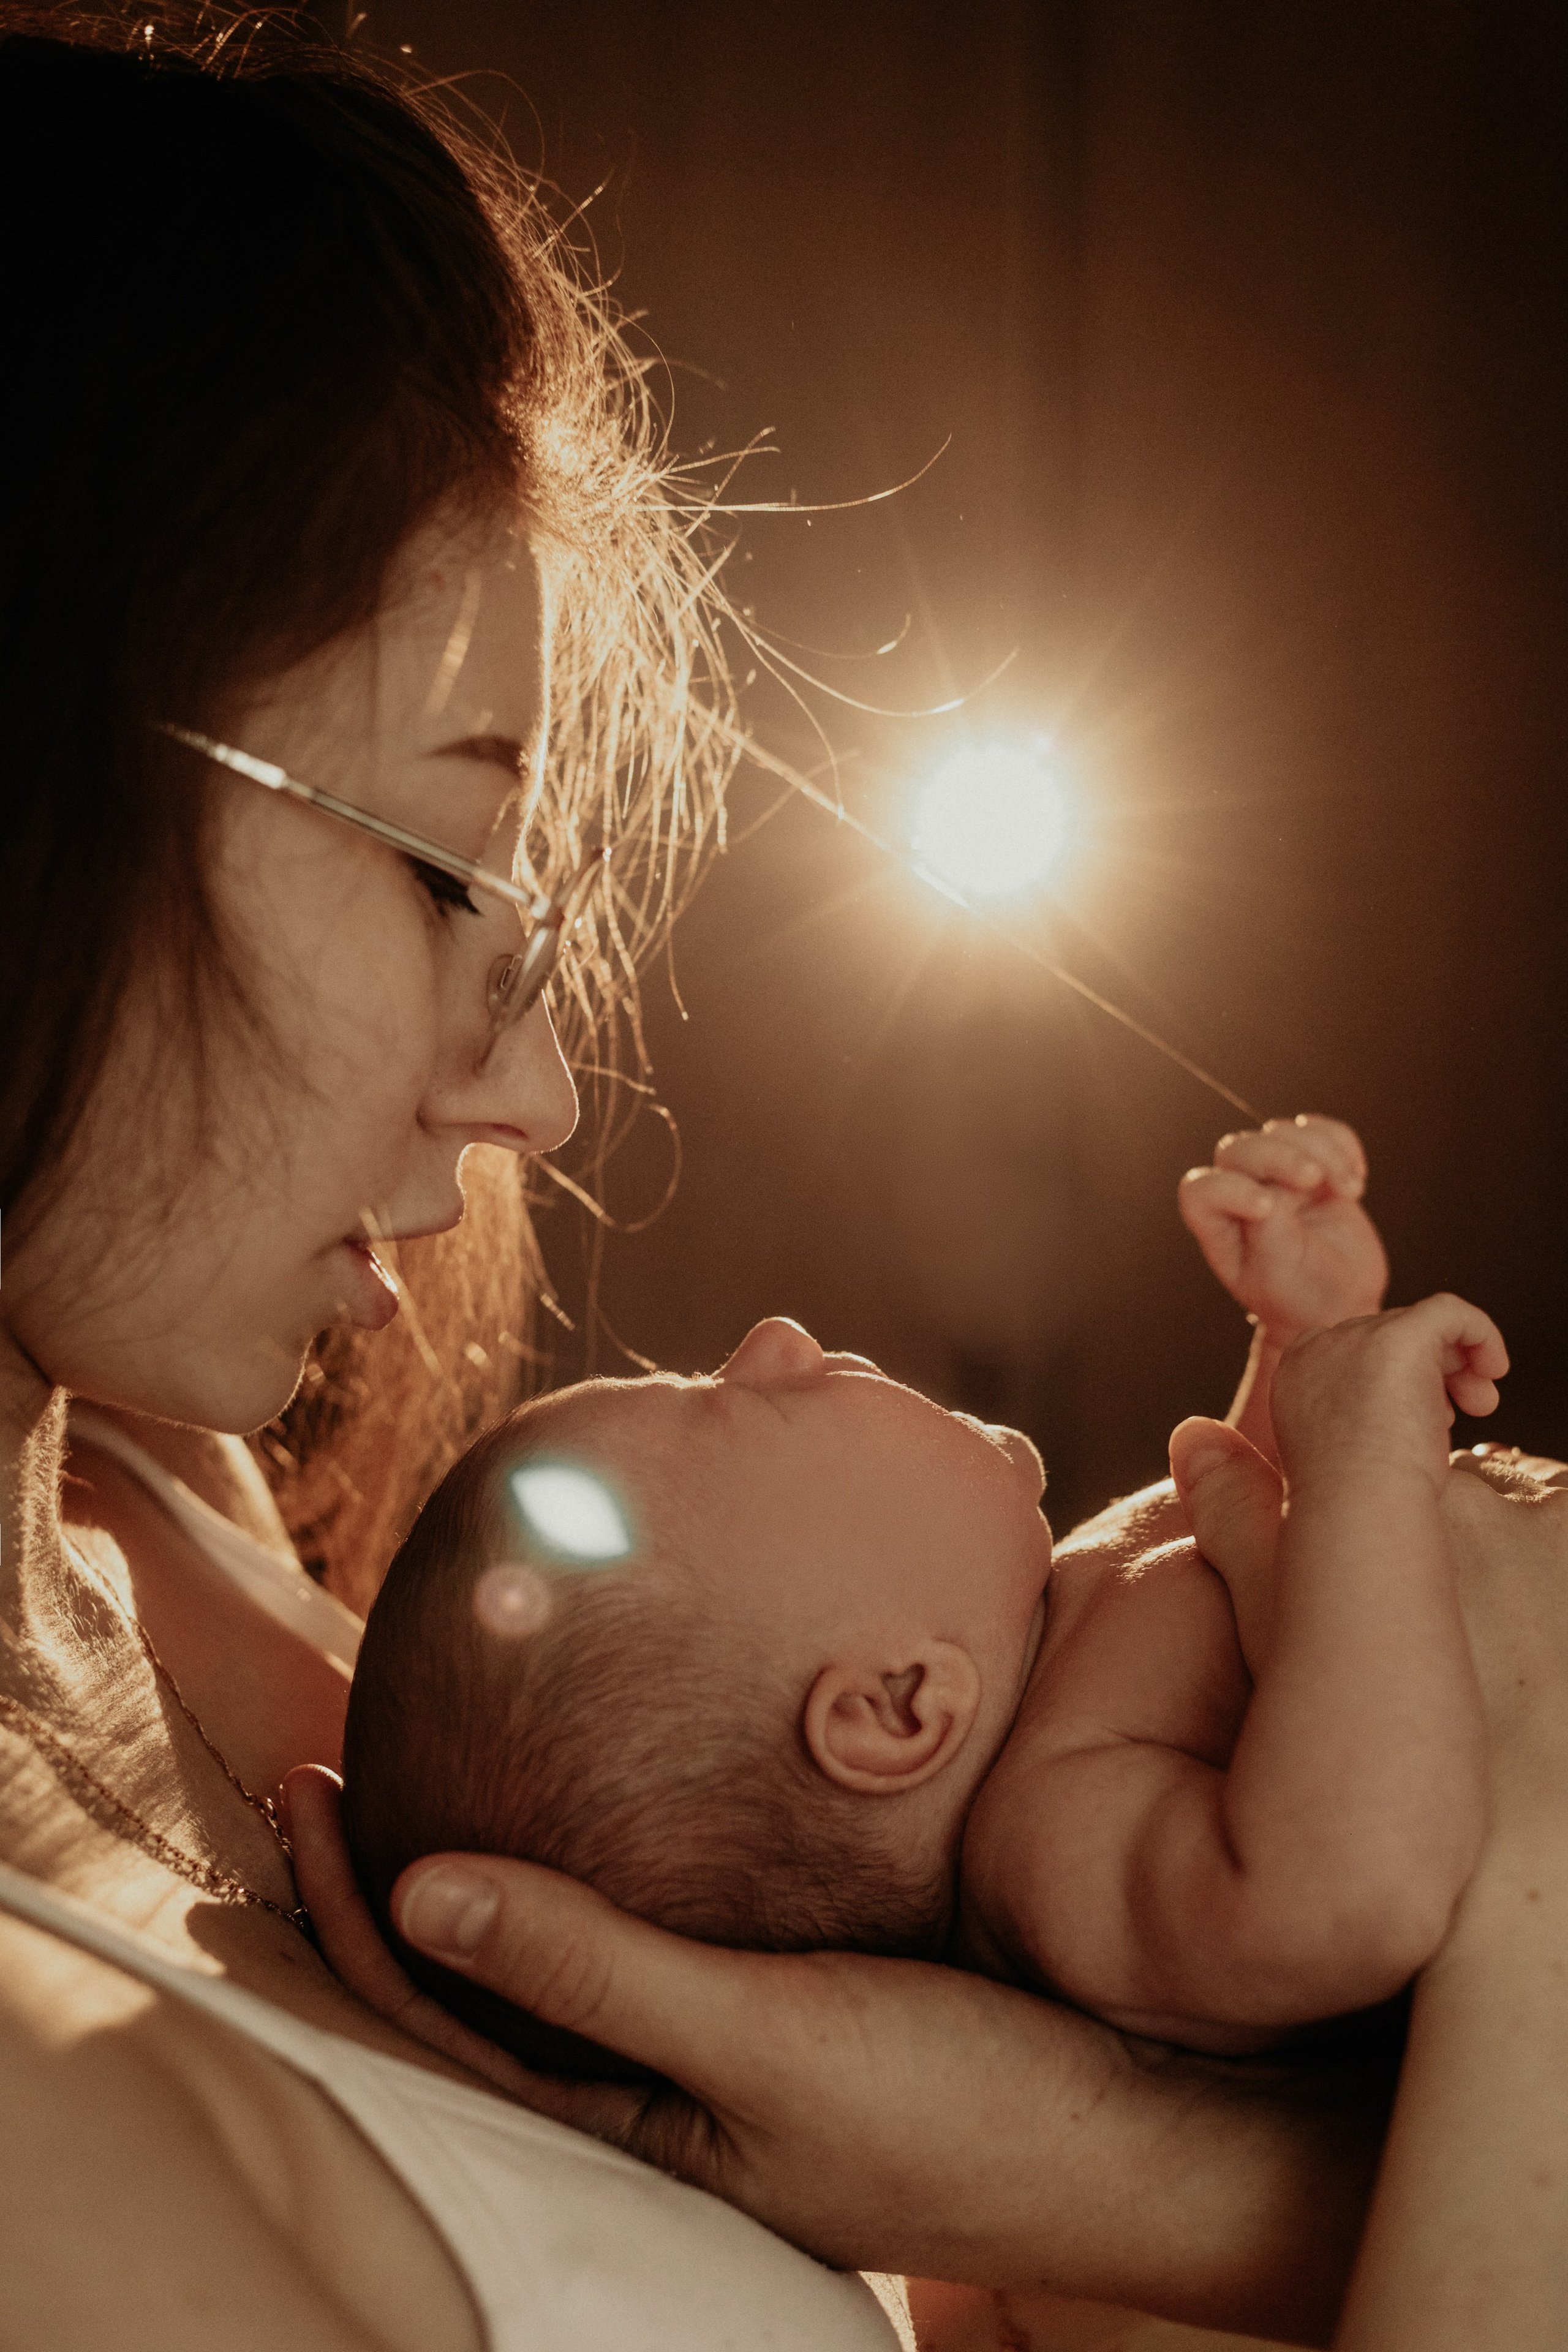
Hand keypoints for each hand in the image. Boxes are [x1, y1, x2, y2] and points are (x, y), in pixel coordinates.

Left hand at [286, 1669, 1377, 2335]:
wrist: (1142, 2125)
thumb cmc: (958, 2114)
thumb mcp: (765, 2047)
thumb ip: (599, 1972)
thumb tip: (421, 1888)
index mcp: (631, 2119)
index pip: (440, 2009)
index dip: (355, 1905)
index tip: (308, 1782)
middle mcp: (663, 2071)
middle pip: (494, 1955)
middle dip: (412, 1854)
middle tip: (351, 1735)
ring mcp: (732, 2015)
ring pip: (584, 1912)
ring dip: (516, 1824)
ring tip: (463, 1722)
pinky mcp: (802, 1961)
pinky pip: (682, 1882)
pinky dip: (635, 1811)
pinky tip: (638, 1740)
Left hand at [1180, 1115, 1387, 1343]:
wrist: (1342, 1305)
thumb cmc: (1301, 1297)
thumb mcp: (1281, 1274)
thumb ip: (1270, 1230)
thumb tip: (1274, 1188)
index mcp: (1218, 1226)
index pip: (1200, 1189)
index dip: (1228, 1189)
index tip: (1268, 1209)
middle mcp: (1239, 1194)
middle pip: (1241, 1148)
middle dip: (1279, 1156)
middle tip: (1315, 1180)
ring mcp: (1275, 1176)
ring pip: (1281, 1132)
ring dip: (1321, 1150)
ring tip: (1350, 1189)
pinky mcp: (1312, 1167)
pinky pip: (1319, 1130)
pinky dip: (1341, 1142)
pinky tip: (1354, 1180)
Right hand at [1271, 1293, 1507, 1492]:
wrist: (1356, 1507)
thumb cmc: (1354, 1503)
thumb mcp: (1340, 1450)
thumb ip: (1355, 1415)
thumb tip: (1401, 1407)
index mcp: (1296, 1373)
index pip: (1350, 1350)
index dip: (1388, 1374)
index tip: (1413, 1415)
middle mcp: (1321, 1346)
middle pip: (1389, 1335)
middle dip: (1431, 1372)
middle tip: (1459, 1418)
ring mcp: (1358, 1337)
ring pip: (1421, 1327)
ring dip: (1457, 1365)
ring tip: (1479, 1407)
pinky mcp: (1401, 1336)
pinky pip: (1448, 1311)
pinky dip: (1479, 1331)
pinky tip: (1495, 1368)